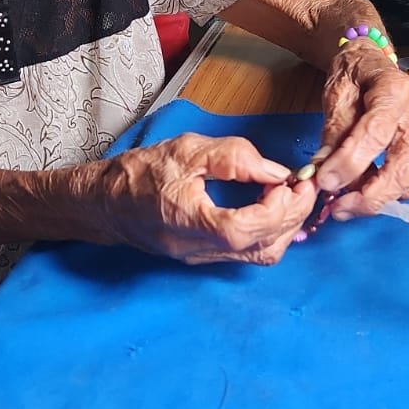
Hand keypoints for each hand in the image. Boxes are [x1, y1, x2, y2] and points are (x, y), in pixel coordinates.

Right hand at [99, 133, 316, 264]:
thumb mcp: (187, 151)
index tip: (294, 183)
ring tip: (291, 195)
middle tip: (304, 186)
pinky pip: (248, 253)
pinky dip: (271, 232)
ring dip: (286, 227)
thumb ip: (235, 159)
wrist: (105, 202)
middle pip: (263, 249)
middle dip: (293, 217)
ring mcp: (203, 257)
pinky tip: (273, 208)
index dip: (280, 209)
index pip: (248, 228)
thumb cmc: (139, 174)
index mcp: (191, 222)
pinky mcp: (206, 256)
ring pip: (260, 256)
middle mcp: (199, 249)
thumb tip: (278, 173)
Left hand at [314, 45, 408, 219]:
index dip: (351, 162)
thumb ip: (333, 133)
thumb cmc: (354, 76)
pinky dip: (386, 192)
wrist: (374, 65)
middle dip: (369, 195)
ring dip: (376, 198)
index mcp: (395, 90)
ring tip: (345, 202)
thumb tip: (322, 172)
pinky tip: (363, 190)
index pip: (376, 133)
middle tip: (338, 209)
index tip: (326, 182)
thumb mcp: (336, 96)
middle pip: (402, 166)